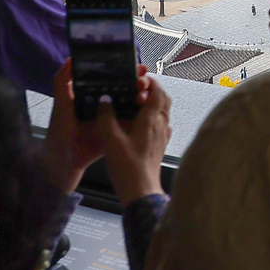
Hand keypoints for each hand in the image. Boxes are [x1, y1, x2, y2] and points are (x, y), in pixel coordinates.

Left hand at [43, 61, 149, 194]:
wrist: (66, 160)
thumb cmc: (60, 131)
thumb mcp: (60, 104)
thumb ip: (61, 82)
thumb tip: (70, 60)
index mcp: (93, 93)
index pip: (113, 76)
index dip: (125, 69)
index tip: (135, 64)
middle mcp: (106, 102)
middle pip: (127, 87)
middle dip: (139, 81)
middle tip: (143, 80)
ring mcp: (115, 116)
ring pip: (133, 102)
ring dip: (143, 96)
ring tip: (145, 93)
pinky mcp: (120, 130)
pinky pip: (134, 120)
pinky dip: (143, 114)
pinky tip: (148, 109)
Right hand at [99, 74, 172, 203]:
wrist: (141, 191)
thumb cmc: (128, 167)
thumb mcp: (111, 139)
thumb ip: (106, 116)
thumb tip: (105, 100)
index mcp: (152, 119)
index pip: (158, 92)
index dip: (151, 82)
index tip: (140, 77)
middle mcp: (161, 126)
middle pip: (164, 100)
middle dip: (153, 90)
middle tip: (139, 88)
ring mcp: (163, 137)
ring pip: (163, 113)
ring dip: (154, 104)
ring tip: (138, 103)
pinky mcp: (160, 147)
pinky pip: (160, 125)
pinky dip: (153, 118)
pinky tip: (141, 124)